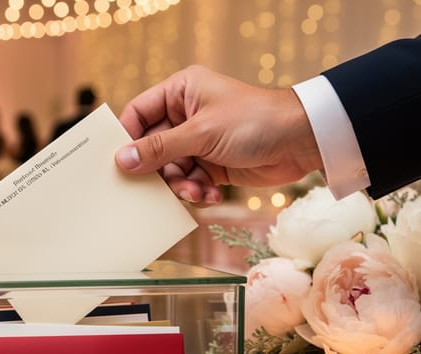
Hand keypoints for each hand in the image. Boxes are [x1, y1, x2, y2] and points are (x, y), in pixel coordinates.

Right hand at [115, 65, 322, 206]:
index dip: (127, 138)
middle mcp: (186, 114)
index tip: (119, 163)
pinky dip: (196, 190)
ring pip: (169, 169)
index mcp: (180, 91)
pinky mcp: (212, 164)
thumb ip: (159, 149)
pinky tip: (210, 194)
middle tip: (154, 188)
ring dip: (179, 184)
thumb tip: (122, 160)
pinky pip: (189, 181)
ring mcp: (199, 140)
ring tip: (195, 191)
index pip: (138, 113)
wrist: (301, 141)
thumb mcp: (201, 134)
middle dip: (156, 170)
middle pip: (151, 147)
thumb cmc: (254, 121)